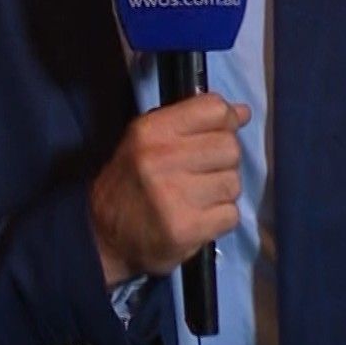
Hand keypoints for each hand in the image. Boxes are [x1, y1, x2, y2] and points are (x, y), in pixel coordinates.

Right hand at [88, 94, 248, 286]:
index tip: (217, 134)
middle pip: (229, 147)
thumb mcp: (148, 140)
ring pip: (233, 183)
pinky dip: (220, 218)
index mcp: (150, 131)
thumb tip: (242, 112)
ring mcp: (175, 195)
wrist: (103, 235)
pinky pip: (231, 215)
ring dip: (222, 192)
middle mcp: (161, 158)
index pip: (213, 109)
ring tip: (198, 197)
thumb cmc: (130, 181)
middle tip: (202, 173)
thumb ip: (192, 122)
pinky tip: (199, 217)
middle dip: (223, 161)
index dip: (225, 121)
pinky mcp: (187, 228)